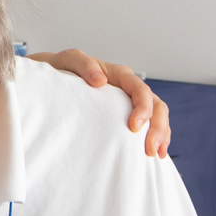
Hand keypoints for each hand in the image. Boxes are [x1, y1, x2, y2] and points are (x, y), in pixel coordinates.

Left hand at [28, 49, 169, 157]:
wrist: (55, 76)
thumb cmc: (63, 67)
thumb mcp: (69, 60)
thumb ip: (84, 65)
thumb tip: (100, 80)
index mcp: (119, 74)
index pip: (140, 89)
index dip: (142, 108)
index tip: (134, 127)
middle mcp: (129, 88)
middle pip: (156, 105)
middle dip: (157, 127)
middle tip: (150, 149)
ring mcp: (130, 101)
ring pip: (157, 116)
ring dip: (161, 135)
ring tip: (156, 154)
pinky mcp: (127, 114)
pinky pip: (149, 125)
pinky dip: (156, 137)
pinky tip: (156, 154)